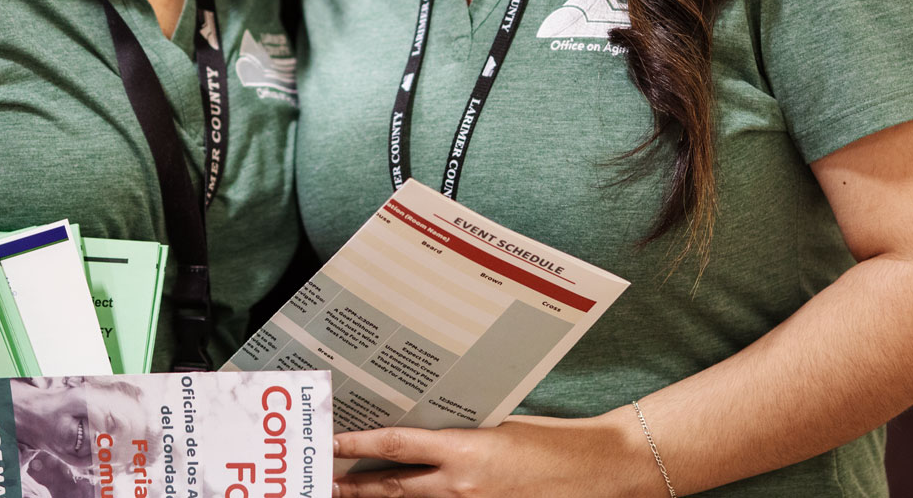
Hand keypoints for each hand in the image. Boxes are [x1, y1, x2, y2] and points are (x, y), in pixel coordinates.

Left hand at [331, 412, 665, 497]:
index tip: (330, 443)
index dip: (357, 446)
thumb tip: (420, 423)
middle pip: (391, 489)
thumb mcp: (495, 422)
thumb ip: (455, 428)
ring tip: (345, 494)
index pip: (395, 448)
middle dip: (353, 487)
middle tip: (323, 482)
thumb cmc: (548, 439)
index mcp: (463, 451)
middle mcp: (459, 487)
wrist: (590, 470)